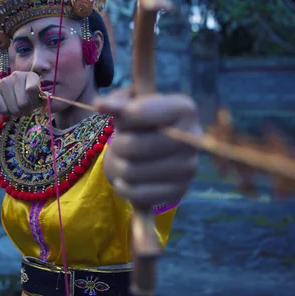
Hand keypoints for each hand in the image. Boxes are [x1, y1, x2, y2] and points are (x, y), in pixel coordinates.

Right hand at [0, 71, 41, 116]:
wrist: (1, 91)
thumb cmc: (23, 94)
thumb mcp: (35, 95)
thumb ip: (43, 97)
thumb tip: (49, 98)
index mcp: (30, 76)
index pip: (33, 89)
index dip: (34, 101)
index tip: (34, 104)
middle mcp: (17, 76)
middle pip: (23, 103)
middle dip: (26, 110)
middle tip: (25, 108)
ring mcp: (4, 82)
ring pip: (14, 109)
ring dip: (17, 113)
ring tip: (17, 108)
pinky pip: (4, 110)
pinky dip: (7, 113)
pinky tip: (7, 107)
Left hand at [95, 89, 200, 206]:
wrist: (158, 150)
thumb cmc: (143, 121)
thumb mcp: (131, 103)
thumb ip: (117, 102)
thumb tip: (101, 105)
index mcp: (185, 109)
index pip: (139, 113)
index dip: (121, 118)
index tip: (120, 118)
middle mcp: (193, 139)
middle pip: (132, 146)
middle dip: (117, 144)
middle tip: (120, 142)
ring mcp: (188, 168)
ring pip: (130, 172)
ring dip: (117, 166)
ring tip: (124, 159)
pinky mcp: (179, 192)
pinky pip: (136, 193)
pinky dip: (123, 187)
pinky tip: (127, 179)